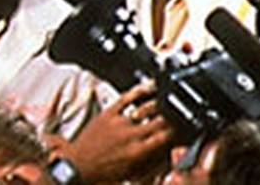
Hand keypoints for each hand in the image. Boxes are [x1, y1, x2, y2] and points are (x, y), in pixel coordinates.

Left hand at [58, 82, 173, 182]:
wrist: (77, 165)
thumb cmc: (102, 172)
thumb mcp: (131, 173)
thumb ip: (148, 163)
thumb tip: (164, 155)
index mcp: (138, 151)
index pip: (166, 137)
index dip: (177, 132)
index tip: (181, 128)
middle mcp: (131, 135)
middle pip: (160, 121)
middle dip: (171, 118)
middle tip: (176, 115)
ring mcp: (119, 122)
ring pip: (146, 108)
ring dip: (159, 105)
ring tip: (167, 101)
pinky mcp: (108, 113)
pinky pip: (126, 98)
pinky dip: (139, 91)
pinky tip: (149, 87)